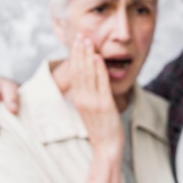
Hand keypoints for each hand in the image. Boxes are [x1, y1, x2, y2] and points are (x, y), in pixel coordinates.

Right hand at [68, 36, 123, 157]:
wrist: (106, 147)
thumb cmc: (101, 128)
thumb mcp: (90, 108)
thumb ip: (88, 93)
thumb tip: (90, 78)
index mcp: (78, 98)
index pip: (75, 72)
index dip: (76, 56)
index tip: (77, 41)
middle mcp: (83, 98)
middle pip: (80, 70)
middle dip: (80, 51)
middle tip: (80, 35)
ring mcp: (93, 102)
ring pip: (89, 74)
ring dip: (88, 56)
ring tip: (88, 41)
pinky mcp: (104, 105)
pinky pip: (101, 84)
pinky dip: (99, 70)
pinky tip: (99, 58)